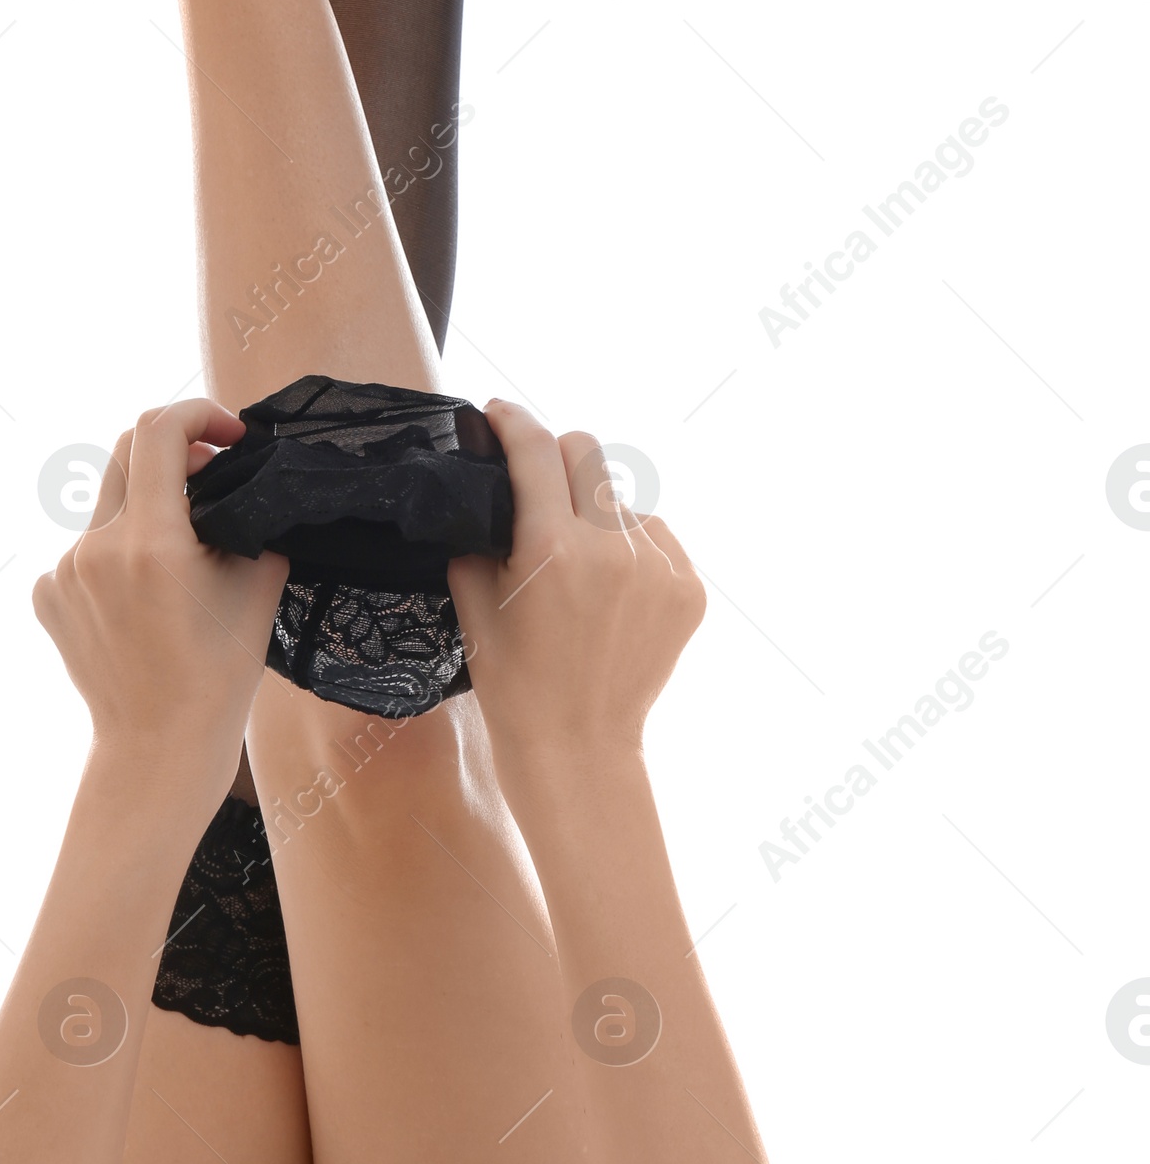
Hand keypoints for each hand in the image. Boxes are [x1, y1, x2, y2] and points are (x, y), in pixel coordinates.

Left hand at [31, 399, 286, 809]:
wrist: (157, 749)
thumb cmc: (218, 675)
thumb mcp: (257, 586)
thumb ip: (250, 517)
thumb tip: (247, 481)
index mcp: (149, 541)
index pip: (158, 431)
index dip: (198, 415)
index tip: (229, 435)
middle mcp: (95, 547)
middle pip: (127, 452)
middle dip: (175, 451)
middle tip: (213, 474)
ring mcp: (62, 572)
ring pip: (109, 504)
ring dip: (147, 507)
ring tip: (181, 555)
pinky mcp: (46, 596)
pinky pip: (86, 547)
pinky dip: (118, 551)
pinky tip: (144, 594)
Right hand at [449, 401, 705, 805]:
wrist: (578, 749)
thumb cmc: (514, 681)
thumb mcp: (473, 600)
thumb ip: (480, 531)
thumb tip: (489, 484)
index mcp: (552, 548)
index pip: (535, 448)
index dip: (511, 420)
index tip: (498, 414)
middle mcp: (612, 548)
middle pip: (587, 451)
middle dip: (555, 457)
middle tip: (536, 482)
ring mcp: (659, 568)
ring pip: (619, 499)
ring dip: (593, 512)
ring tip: (576, 563)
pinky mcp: (689, 589)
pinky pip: (654, 537)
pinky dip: (628, 547)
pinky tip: (609, 588)